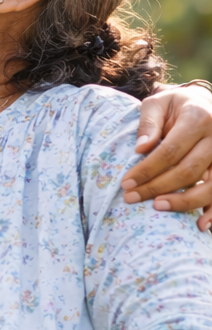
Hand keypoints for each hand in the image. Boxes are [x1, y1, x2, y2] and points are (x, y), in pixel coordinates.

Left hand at [123, 83, 211, 229]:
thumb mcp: (157, 103)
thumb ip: (148, 123)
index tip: (126, 182)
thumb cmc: (175, 105)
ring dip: (185, 202)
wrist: (204, 103)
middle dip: (158, 187)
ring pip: (211, 185)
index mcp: (198, 118)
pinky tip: (202, 226)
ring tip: (158, 208)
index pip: (170, 150)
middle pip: (189, 170)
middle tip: (132, 198)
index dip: (147, 169)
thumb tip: (141, 148)